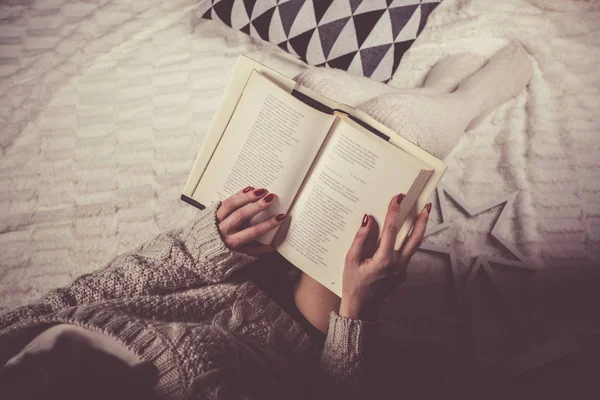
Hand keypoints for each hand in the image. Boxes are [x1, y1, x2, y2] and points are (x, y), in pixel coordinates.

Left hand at [216, 186, 285, 256]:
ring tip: (261, 190)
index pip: (252, 232)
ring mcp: (216, 219)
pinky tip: (249, 189)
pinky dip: (237, 194)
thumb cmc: (220, 254)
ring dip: (247, 197)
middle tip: (271, 198)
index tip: (279, 217)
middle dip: (257, 206)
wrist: (196, 250)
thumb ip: (255, 251)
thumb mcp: (238, 256)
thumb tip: (272, 247)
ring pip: (232, 205)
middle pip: (241, 215)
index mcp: (231, 242)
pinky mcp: (212, 211)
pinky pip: (225, 201)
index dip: (267, 225)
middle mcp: (223, 230)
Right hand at [340, 194, 430, 320]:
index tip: (397, 198)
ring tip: (421, 213)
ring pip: (414, 245)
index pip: (392, 230)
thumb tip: (368, 220)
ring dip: (418, 229)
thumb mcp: (350, 260)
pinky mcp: (403, 273)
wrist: (362, 308)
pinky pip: (406, 252)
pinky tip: (403, 232)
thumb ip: (360, 239)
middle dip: (422, 219)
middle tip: (426, 204)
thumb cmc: (353, 284)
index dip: (394, 212)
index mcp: (384, 260)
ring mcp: (403, 270)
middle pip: (415, 238)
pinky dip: (406, 240)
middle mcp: (398, 265)